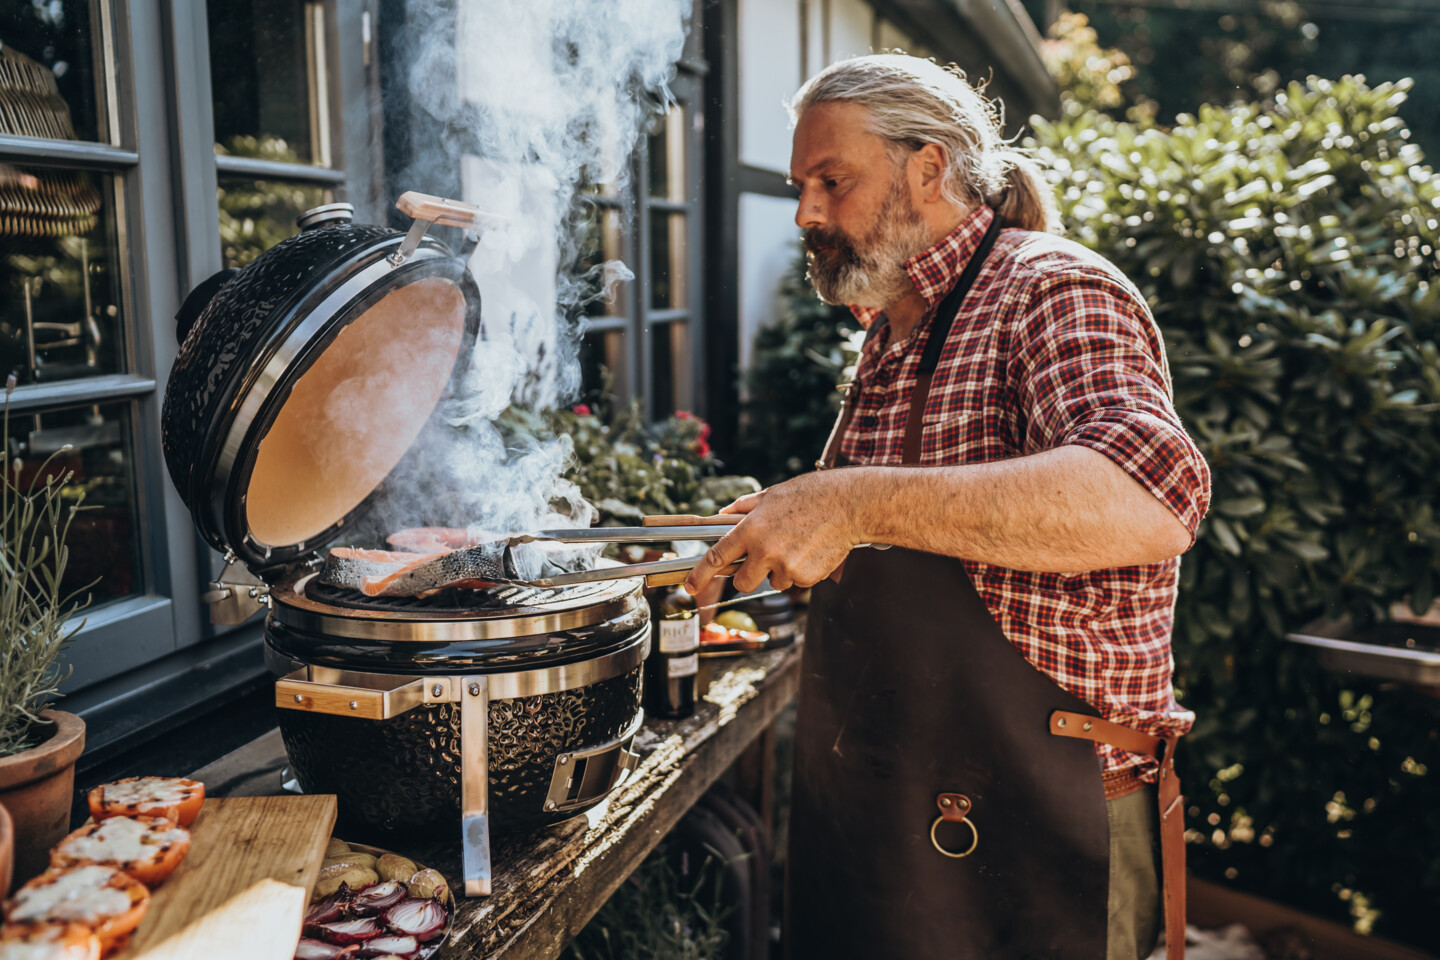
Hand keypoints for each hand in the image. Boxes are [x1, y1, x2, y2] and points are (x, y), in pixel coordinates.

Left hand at [684, 470, 862, 594]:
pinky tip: (812, 551)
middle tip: (763, 562)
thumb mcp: (771, 495)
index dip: (699, 575)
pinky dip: (801, 572)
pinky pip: (796, 583)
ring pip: (773, 583)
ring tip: (799, 546)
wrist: (849, 504)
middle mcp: (764, 550)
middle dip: (749, 576)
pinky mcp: (806, 577)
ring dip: (780, 572)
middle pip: (743, 582)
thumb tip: (722, 514)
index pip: (717, 557)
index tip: (689, 586)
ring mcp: (785, 566)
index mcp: (751, 529)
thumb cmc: (810, 495)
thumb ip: (744, 508)